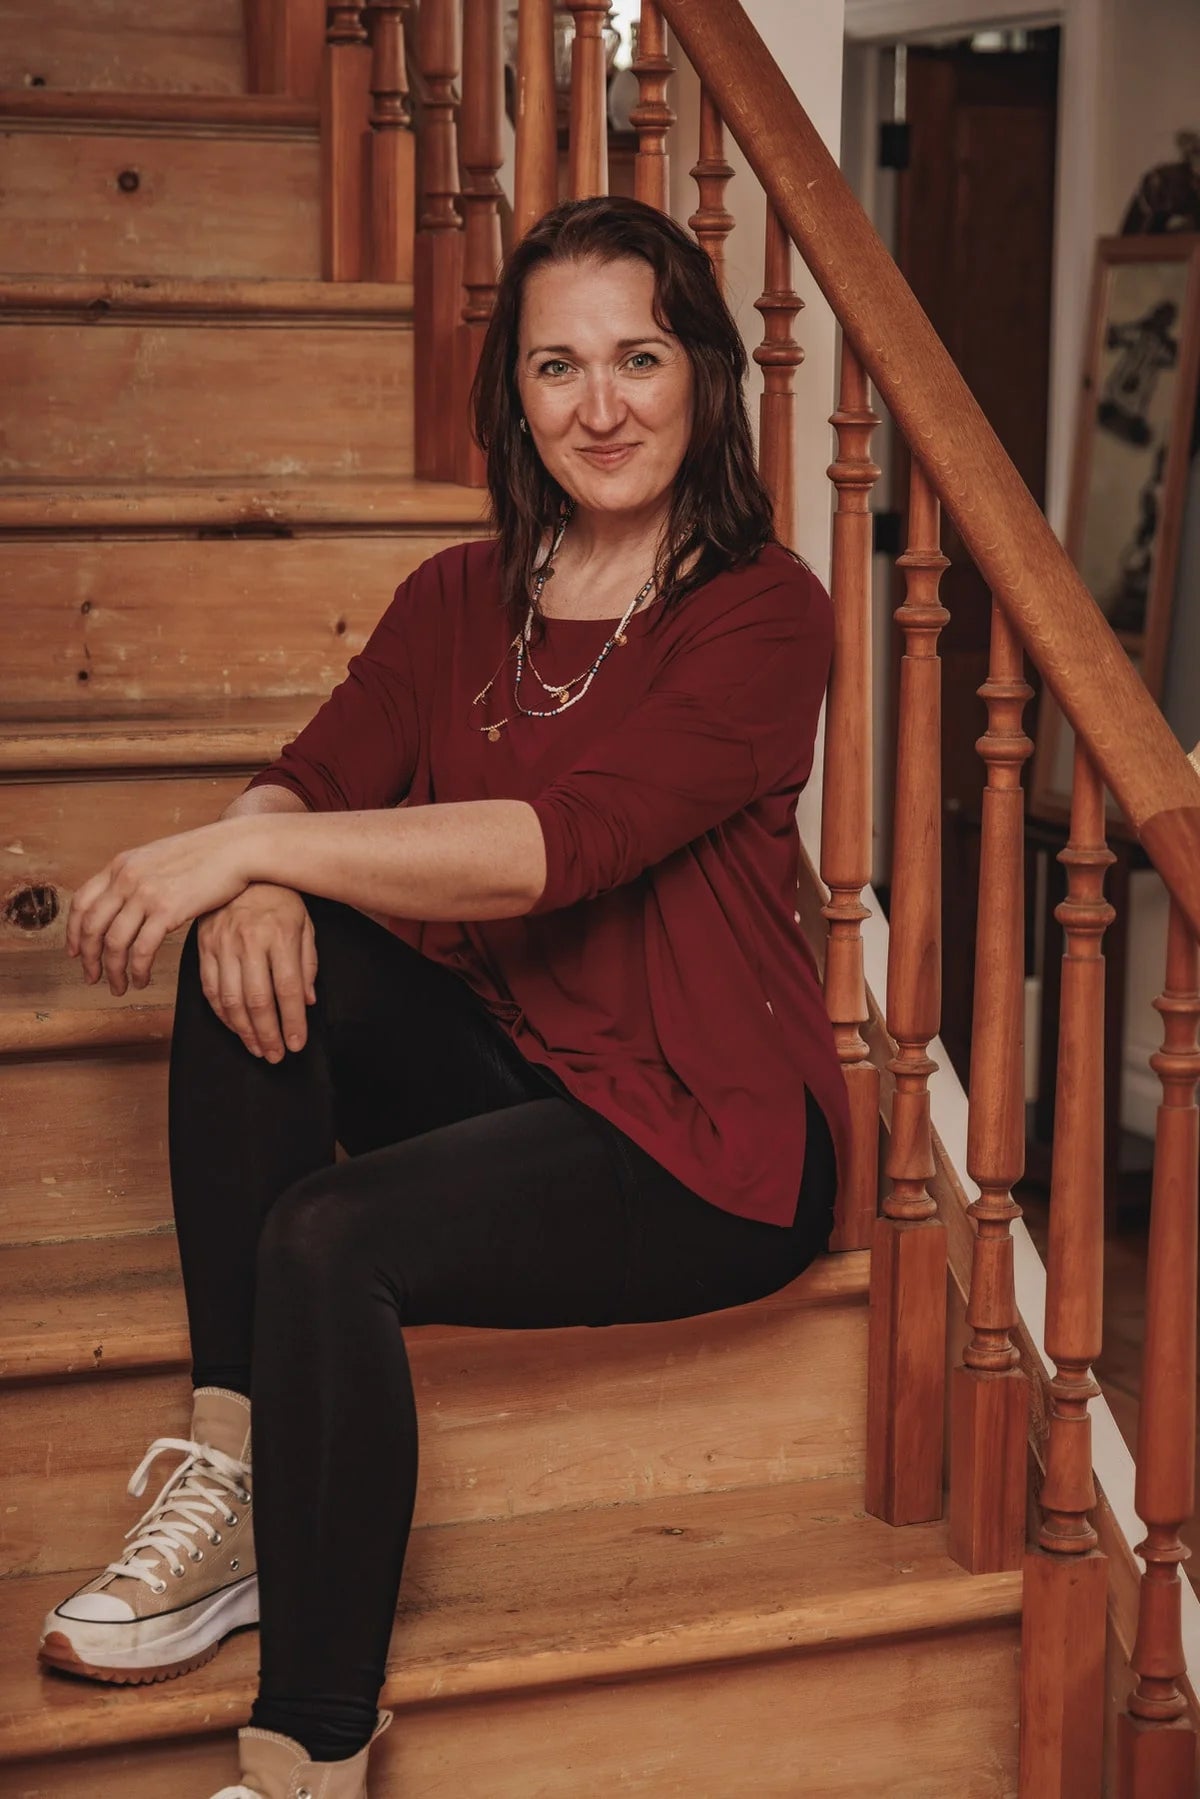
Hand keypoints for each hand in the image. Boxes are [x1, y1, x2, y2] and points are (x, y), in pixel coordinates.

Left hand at [66, 820, 251, 995]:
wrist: (235, 848)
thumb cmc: (206, 855)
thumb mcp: (158, 858)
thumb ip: (137, 877)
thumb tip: (126, 903)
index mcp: (121, 865)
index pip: (81, 902)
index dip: (73, 932)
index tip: (75, 952)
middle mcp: (126, 878)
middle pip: (91, 926)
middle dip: (88, 958)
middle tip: (92, 977)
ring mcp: (145, 894)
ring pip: (114, 943)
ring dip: (112, 971)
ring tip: (119, 986)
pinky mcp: (168, 910)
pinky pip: (142, 949)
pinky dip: (138, 970)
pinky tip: (142, 979)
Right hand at [198, 884, 317, 1060]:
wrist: (241, 866)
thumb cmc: (279, 899)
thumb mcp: (304, 924)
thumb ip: (308, 963)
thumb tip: (308, 1002)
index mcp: (280, 934)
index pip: (287, 988)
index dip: (292, 1021)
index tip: (297, 1044)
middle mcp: (249, 941)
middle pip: (257, 1000)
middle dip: (267, 1034)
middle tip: (276, 1056)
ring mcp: (222, 944)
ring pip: (231, 1000)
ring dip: (243, 1031)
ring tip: (257, 1048)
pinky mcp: (203, 947)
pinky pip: (210, 989)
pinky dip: (222, 1014)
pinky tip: (235, 1027)